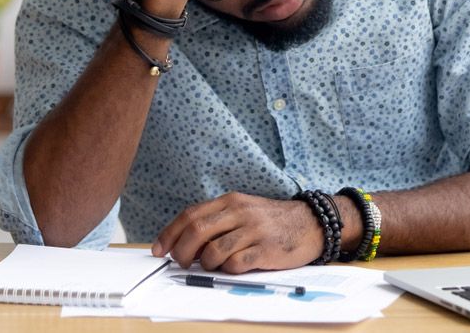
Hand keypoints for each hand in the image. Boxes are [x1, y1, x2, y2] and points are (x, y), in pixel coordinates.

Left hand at [152, 192, 324, 273]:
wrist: (311, 223)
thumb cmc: (271, 220)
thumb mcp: (243, 210)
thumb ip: (217, 221)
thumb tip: (185, 243)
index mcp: (230, 201)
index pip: (190, 215)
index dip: (169, 233)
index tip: (158, 249)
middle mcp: (240, 212)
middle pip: (196, 231)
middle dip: (181, 251)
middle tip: (180, 262)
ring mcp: (253, 231)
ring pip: (213, 251)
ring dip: (205, 264)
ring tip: (210, 266)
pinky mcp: (265, 250)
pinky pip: (235, 264)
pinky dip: (227, 270)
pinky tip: (232, 267)